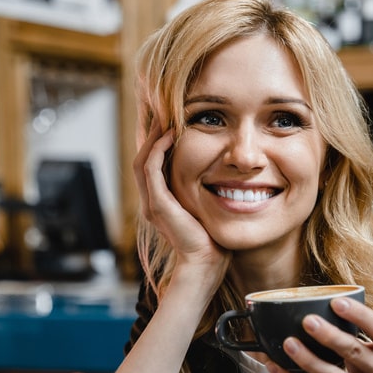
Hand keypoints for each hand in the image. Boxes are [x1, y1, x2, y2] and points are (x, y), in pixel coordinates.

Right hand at [133, 121, 230, 295]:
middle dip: (151, 132)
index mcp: (163, 201)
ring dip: (152, 135)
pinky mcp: (159, 204)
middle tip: (161, 109)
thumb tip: (229, 175)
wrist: (206, 264)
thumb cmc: (213, 240)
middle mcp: (153, 200)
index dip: (160, 140)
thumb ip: (209, 192)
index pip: (154, 163)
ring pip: (143, 159)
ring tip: (163, 115)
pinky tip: (170, 134)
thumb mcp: (209, 209)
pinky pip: (151, 169)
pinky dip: (158, 149)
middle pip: (143, 156)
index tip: (172, 119)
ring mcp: (153, 202)